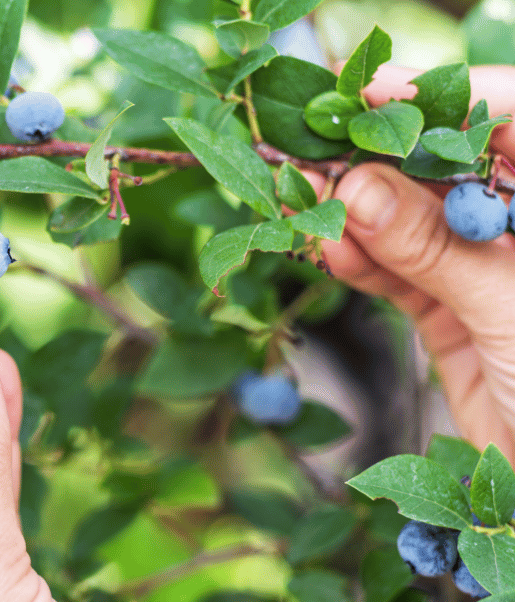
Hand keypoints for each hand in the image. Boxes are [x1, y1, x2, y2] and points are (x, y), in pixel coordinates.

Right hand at [319, 65, 514, 460]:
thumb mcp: (508, 309)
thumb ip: (431, 249)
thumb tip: (357, 189)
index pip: (514, 122)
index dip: (446, 100)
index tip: (375, 91)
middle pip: (450, 170)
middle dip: (383, 158)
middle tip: (317, 148)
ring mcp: (488, 272)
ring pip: (413, 223)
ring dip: (357, 213)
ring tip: (304, 200)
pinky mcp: (452, 315)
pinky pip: (398, 275)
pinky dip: (360, 263)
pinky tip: (328, 248)